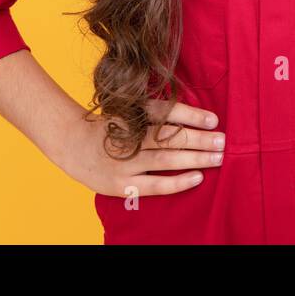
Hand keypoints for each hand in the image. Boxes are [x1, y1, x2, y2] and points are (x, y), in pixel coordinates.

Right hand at [59, 98, 224, 197]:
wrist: (71, 144)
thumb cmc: (110, 126)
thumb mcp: (128, 111)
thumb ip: (155, 113)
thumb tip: (194, 116)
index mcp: (131, 114)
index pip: (166, 112)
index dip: (192, 115)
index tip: (214, 120)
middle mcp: (129, 137)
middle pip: (170, 137)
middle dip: (199, 139)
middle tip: (223, 141)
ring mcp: (125, 162)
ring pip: (166, 159)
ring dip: (195, 158)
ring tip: (217, 157)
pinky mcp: (123, 184)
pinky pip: (156, 184)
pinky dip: (178, 181)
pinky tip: (197, 177)